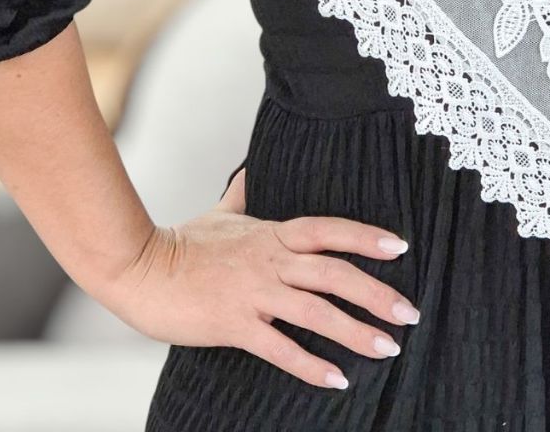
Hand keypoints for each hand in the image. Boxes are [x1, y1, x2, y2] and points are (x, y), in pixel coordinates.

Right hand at [97, 169, 418, 390]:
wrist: (140, 269)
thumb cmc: (182, 242)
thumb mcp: (220, 212)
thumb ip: (243, 194)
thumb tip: (251, 169)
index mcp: (272, 233)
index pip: (330, 230)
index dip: (366, 236)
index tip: (401, 246)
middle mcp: (270, 260)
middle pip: (335, 273)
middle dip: (377, 293)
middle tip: (409, 313)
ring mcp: (254, 292)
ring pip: (316, 311)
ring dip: (355, 331)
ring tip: (387, 348)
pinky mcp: (234, 323)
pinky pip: (280, 348)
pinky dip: (311, 365)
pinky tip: (337, 379)